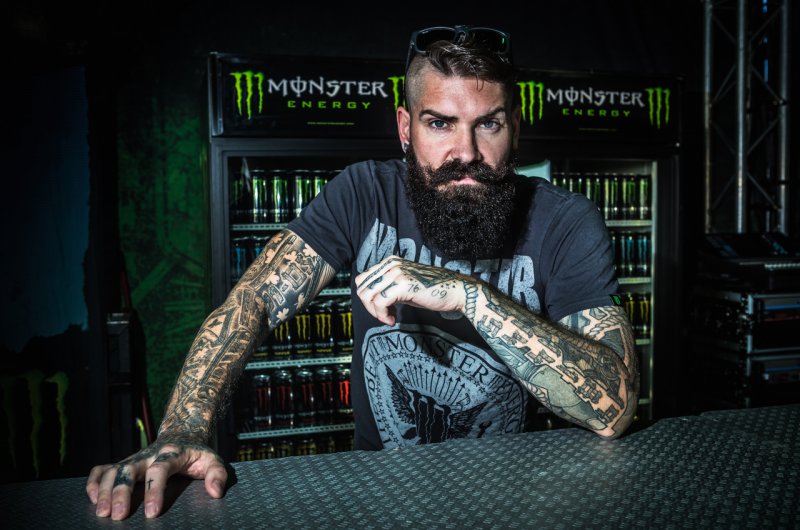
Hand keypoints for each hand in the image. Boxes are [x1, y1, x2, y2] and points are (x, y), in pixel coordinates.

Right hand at [85, 438, 226, 519]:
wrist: (183, 435)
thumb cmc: (197, 454)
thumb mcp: (213, 460)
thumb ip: (217, 475)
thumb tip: (215, 492)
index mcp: (172, 453)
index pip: (160, 469)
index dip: (154, 490)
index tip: (151, 513)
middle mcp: (149, 454)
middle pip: (130, 469)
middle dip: (121, 493)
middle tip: (118, 516)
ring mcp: (134, 458)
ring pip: (114, 470)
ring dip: (104, 490)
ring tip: (102, 513)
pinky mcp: (124, 462)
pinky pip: (102, 468)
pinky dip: (94, 482)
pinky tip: (92, 499)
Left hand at [355, 255, 467, 325]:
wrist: (455, 291)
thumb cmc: (432, 290)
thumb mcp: (404, 286)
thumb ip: (387, 287)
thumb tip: (369, 298)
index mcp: (390, 262)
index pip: (362, 279)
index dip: (368, 298)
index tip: (381, 309)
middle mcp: (391, 264)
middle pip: (361, 287)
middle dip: (369, 306)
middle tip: (384, 316)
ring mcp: (396, 273)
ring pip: (367, 295)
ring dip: (375, 312)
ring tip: (389, 318)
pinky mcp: (402, 284)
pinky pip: (379, 302)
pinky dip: (382, 315)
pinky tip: (393, 319)